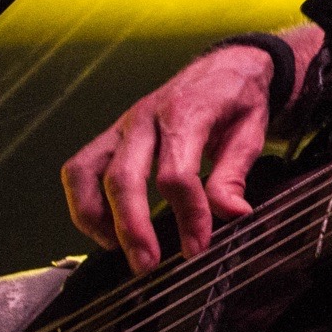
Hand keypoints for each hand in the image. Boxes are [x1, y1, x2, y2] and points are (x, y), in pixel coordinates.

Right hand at [62, 45, 273, 270]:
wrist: (225, 66)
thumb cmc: (238, 99)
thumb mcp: (251, 131)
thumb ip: (235, 172)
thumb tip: (231, 213)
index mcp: (185, 113)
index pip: (175, 173)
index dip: (186, 214)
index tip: (197, 246)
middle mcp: (145, 118)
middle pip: (124, 177)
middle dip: (132, 227)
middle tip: (147, 264)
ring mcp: (123, 126)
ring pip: (87, 172)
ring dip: (95, 217)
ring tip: (118, 249)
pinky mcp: (111, 136)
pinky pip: (80, 168)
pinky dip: (84, 202)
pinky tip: (105, 229)